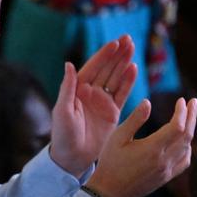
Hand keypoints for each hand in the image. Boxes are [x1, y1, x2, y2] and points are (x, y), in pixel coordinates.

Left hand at [50, 35, 136, 176]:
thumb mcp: (62, 110)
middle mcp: (90, 92)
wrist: (72, 157)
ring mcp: (102, 101)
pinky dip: (128, 82)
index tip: (115, 43)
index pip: (93, 67)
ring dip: (124, 64)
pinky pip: (121, 94)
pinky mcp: (112, 112)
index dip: (104, 55)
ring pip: (115, 78)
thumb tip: (69, 64)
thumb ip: (68, 87)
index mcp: (77, 89)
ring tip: (133, 49)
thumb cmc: (63, 134)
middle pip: (106, 69)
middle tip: (129, 39)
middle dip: (117, 54)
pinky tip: (134, 69)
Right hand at [85, 97, 196, 196]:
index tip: (181, 100)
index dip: (181, 111)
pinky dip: (188, 148)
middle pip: (187, 135)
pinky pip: (185, 161)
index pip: (177, 126)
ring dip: (191, 130)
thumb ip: (135, 119)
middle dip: (192, 116)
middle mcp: (163, 160)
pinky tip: (184, 142)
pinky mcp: (166, 178)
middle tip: (193, 102)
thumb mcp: (118, 137)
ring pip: (187, 148)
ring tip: (189, 117)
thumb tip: (148, 102)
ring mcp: (166, 170)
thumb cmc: (110, 162)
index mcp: (152, 149)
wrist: (109, 191)